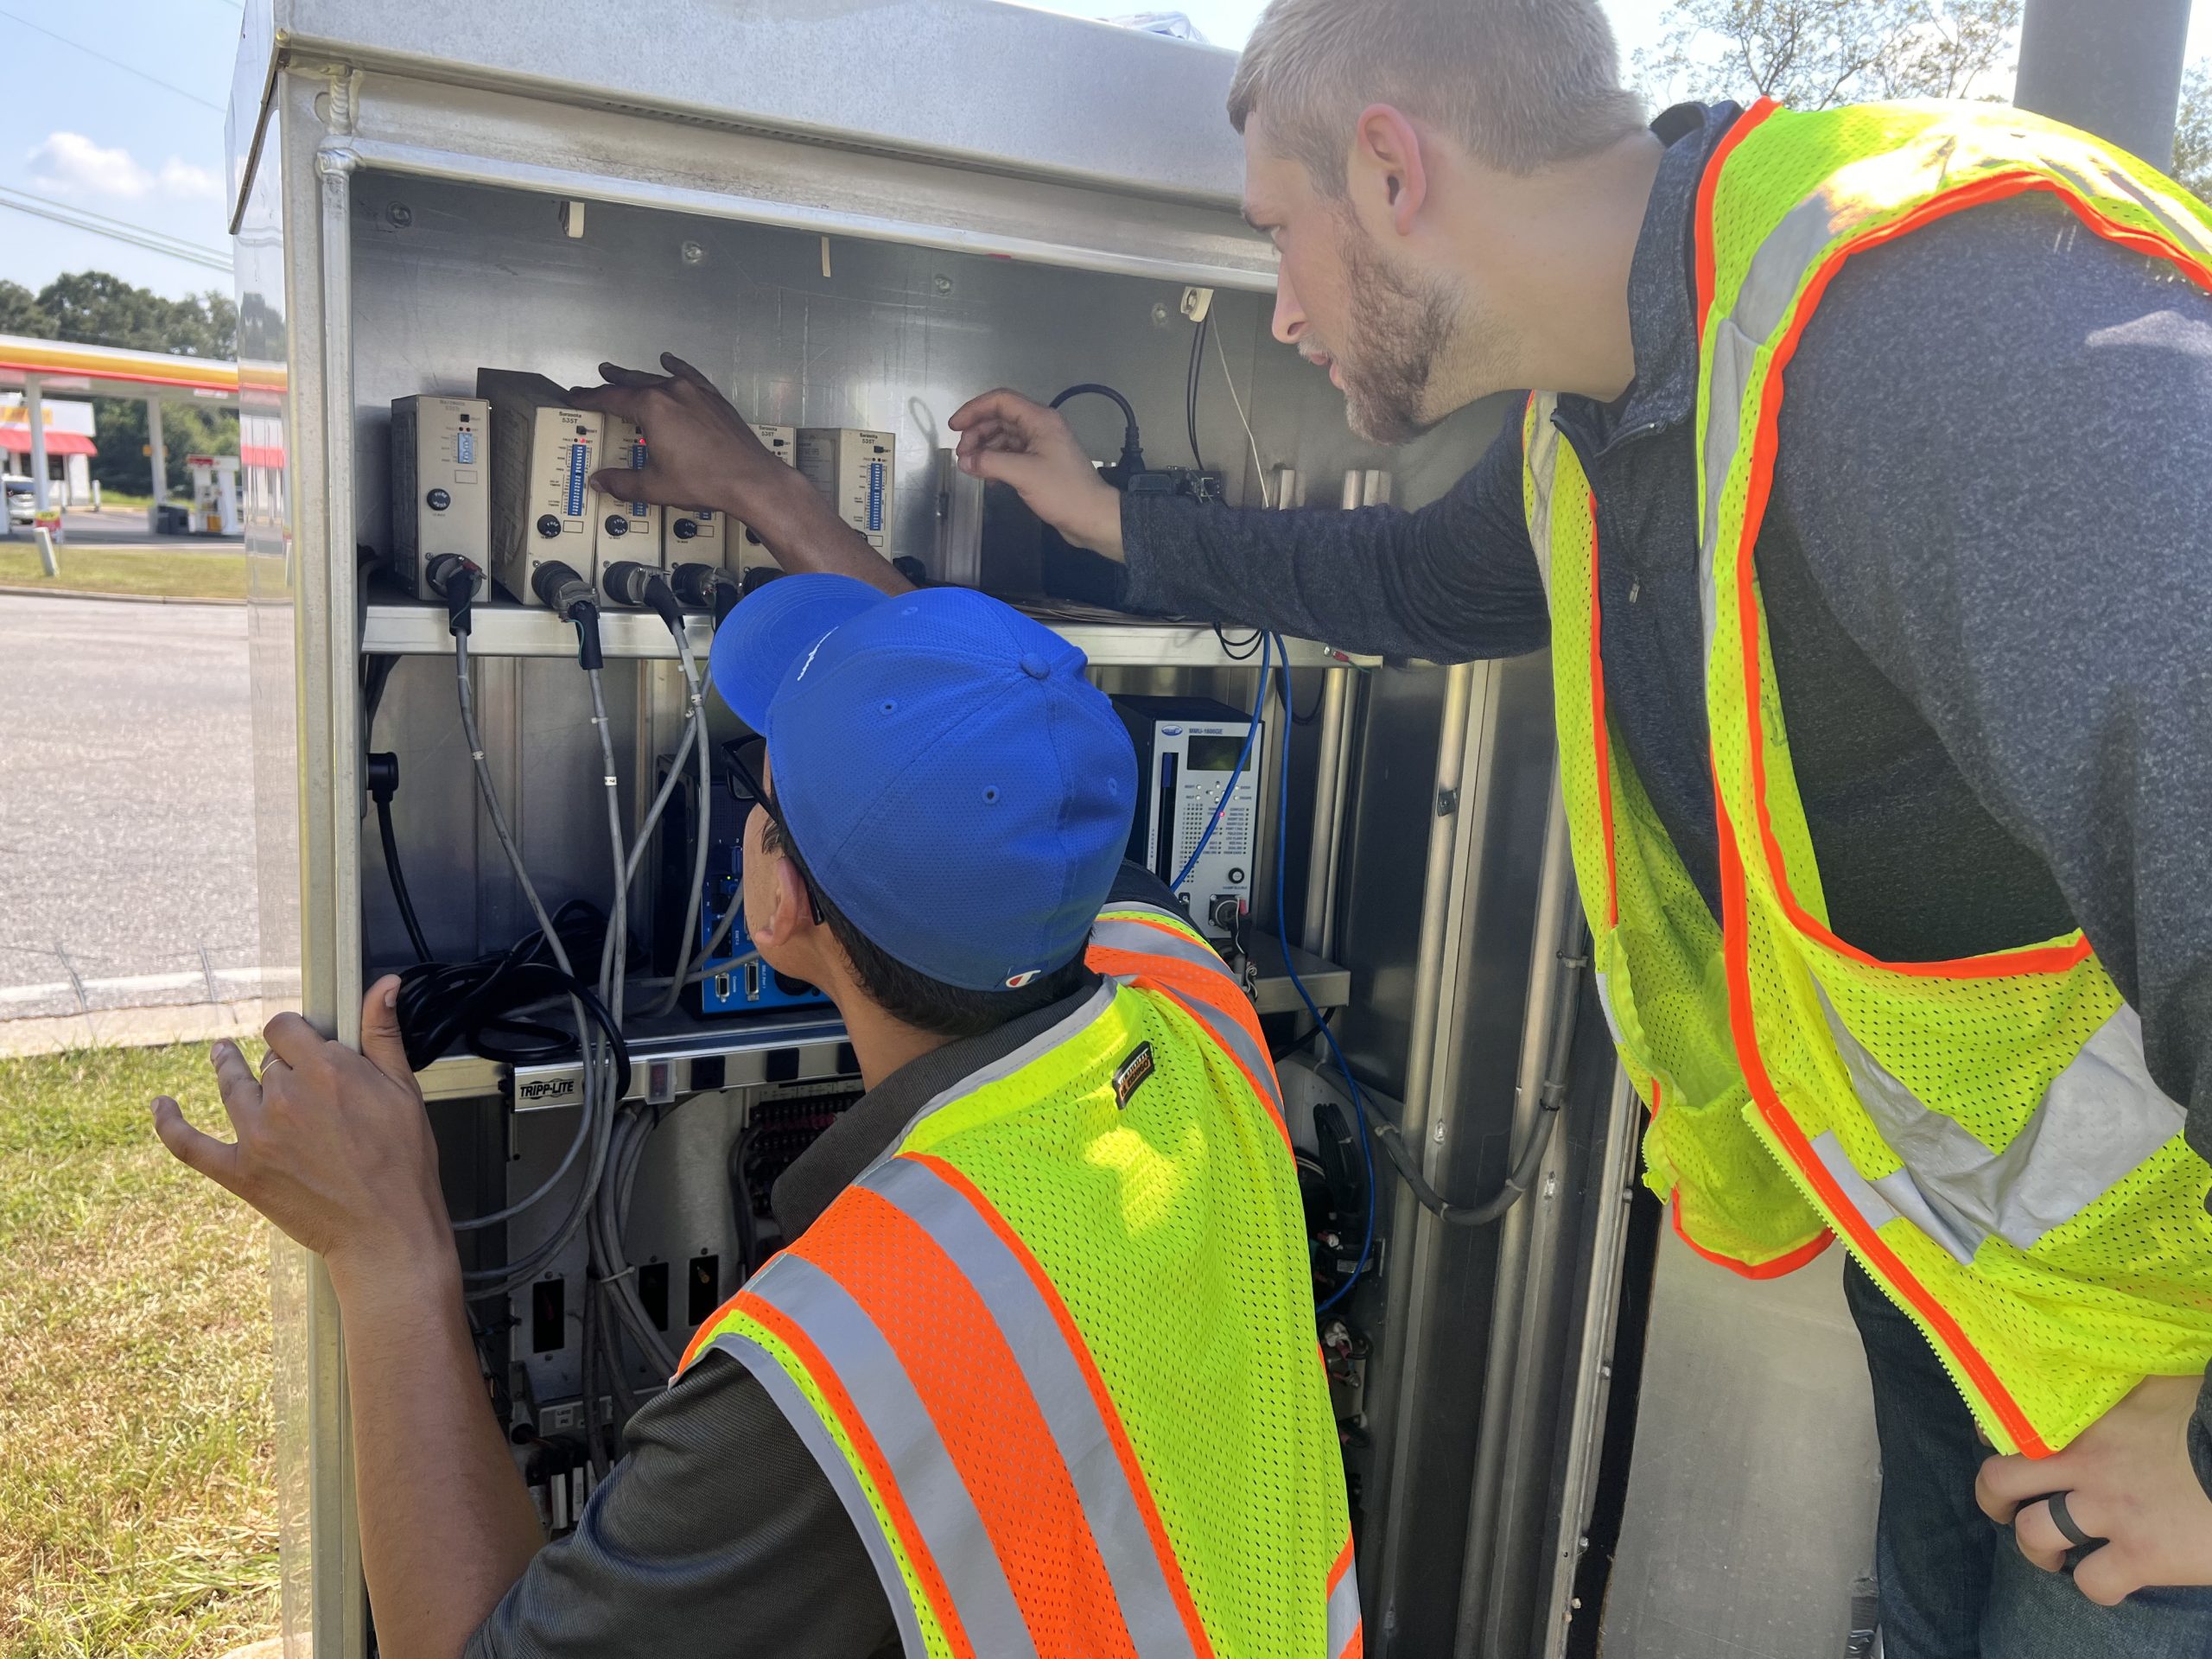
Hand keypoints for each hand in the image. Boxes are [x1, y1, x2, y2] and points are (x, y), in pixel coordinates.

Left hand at [151, 976, 451, 1286]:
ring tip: (224, 1059)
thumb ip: (384, 1033)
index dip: (295, 1033)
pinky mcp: (240, 1171)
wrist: (386, 1231)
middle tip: (301, 1084)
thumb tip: (385, 987)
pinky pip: (189, 1144)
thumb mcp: (404, 1089)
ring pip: (233, 1088)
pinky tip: (162, 1106)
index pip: (286, 1027)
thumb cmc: (403, 1164)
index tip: (303, 1042)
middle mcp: (285, 1096)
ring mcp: (257, 1135)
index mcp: (327, 1070)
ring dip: (228, 1070)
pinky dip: (169, 1123)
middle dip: (283, 1067)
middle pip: (268, 1062)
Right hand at [570, 353, 819, 532]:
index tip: (576, 396)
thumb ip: (622, 482)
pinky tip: (670, 361)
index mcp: (652, 408)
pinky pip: (690, 376)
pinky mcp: (714, 399)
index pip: (611, 399)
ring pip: (659, 378)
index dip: (590, 398)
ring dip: (639, 375)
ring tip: (622, 371)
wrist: (751, 480)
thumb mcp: (654, 485)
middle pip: (633, 382)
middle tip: (597, 378)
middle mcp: (673, 392)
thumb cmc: (707, 481)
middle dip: (612, 382)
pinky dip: (677, 368)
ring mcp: (696, 393)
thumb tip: (600, 482)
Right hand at [949, 388, 1123, 557]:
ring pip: (1004, 437)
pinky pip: (1012, 455)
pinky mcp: (1040, 464)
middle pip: (1000, 419)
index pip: (1000, 401)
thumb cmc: (1065, 492)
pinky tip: (988, 477)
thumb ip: (990, 463)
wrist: (1092, 517)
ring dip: (985, 449)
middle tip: (962, 455)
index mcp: (1040, 420)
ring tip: (971, 467)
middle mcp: (1040, 427)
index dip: (974, 410)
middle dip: (977, 433)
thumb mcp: (1023, 474)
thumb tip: (964, 460)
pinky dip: (996, 462)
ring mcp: (1041, 446)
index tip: (954, 427)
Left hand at [1977, 1373, 2211, 1602]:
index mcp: (2083, 1417)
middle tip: (2005, 1509)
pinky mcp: (2142, 1556)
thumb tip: (2107, 1372)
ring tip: (2052, 1554)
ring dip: (2036, 1550)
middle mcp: (2083, 1463)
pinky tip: (2109, 1579)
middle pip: (1999, 1480)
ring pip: (2033, 1536)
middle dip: (1994, 1499)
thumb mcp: (2155, 1382)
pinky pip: (2095, 1583)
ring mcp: (2108, 1511)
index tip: (1995, 1444)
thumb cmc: (2209, 1415)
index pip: (2008, 1421)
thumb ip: (2119, 1385)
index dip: (1994, 1435)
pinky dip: (2096, 1586)